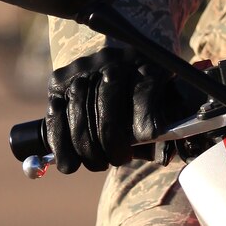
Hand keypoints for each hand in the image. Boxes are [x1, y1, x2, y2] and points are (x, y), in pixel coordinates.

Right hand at [46, 47, 174, 173]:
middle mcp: (112, 61)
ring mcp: (82, 69)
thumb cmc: (149, 100)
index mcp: (146, 65)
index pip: (144, 94)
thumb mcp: (167, 108)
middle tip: (118, 160)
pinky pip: (55, 117)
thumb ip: (170, 129)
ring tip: (99, 163)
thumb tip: (162, 156)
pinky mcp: (59, 82)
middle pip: (106, 103)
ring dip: (87, 147)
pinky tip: (71, 164)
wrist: (119, 72)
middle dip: (111, 141)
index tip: (147, 142)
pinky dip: (61, 145)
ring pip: (78, 111)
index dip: (145, 123)